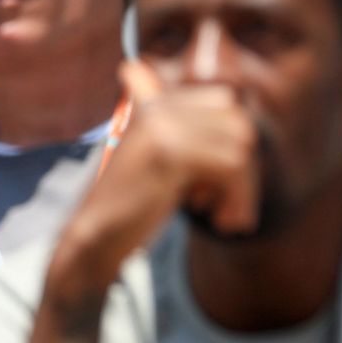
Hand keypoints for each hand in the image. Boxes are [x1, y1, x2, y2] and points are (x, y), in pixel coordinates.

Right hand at [49, 61, 260, 302]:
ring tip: (224, 215)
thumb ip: (200, 139)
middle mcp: (155, 105)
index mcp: (153, 101)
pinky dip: (238, 198)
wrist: (94, 241)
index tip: (220, 180)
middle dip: (244, 166)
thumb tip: (246, 126)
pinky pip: (232, 166)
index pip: (224, 102)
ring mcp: (160, 125)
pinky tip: (221, 221)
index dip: (234, 142)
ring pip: (240, 146)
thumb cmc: (135, 206)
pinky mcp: (167, 151)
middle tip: (228, 203)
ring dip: (243, 188)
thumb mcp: (168, 163)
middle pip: (238, 121)